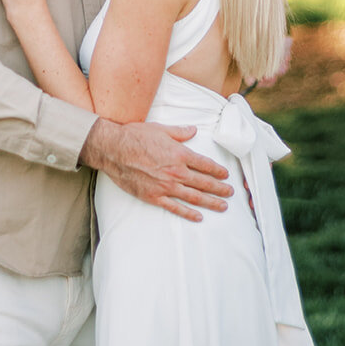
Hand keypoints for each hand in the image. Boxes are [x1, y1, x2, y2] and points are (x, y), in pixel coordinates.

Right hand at [79, 119, 232, 220]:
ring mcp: (166, 186)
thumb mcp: (160, 129)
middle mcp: (176, 172)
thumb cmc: (135, 136)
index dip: (218, 170)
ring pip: (194, 197)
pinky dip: (188, 213)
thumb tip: (194, 130)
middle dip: (220, 188)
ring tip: (223, 206)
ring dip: (211, 202)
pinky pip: (175, 208)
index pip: (205, 164)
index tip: (226, 175)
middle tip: (231, 193)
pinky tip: (198, 217)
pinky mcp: (154, 196)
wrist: (113, 150)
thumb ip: (179, 132)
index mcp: (179, 154)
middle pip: (204, 182)